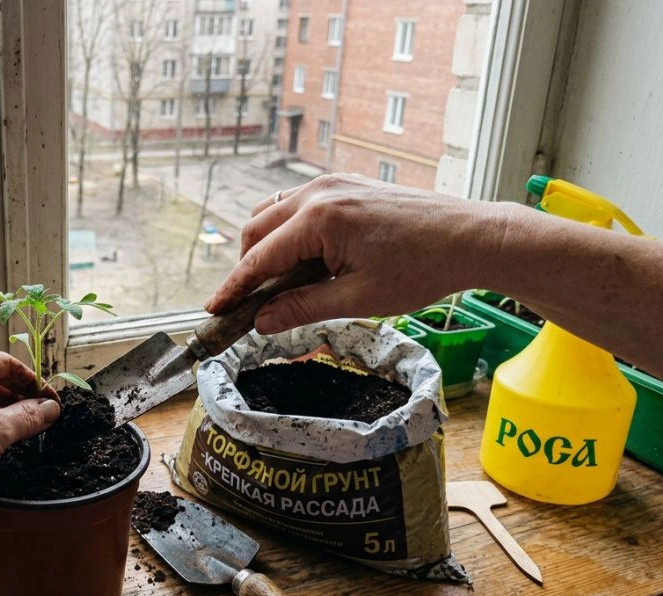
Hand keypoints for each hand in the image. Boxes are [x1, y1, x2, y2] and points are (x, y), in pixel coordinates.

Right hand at [205, 173, 505, 332]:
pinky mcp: (345, 184)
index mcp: (320, 220)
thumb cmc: (423, 268)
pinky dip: (289, 232)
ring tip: (284, 285)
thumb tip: (263, 321)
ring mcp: (332, 183)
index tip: (214, 310)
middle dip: (248, 268)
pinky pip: (298, 204)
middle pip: (256, 230)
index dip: (234, 288)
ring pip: (273, 213)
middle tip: (253, 305)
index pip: (259, 259)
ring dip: (267, 247)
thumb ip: (304, 307)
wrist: (471, 236)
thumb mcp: (359, 299)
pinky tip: (307, 260)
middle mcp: (319, 193)